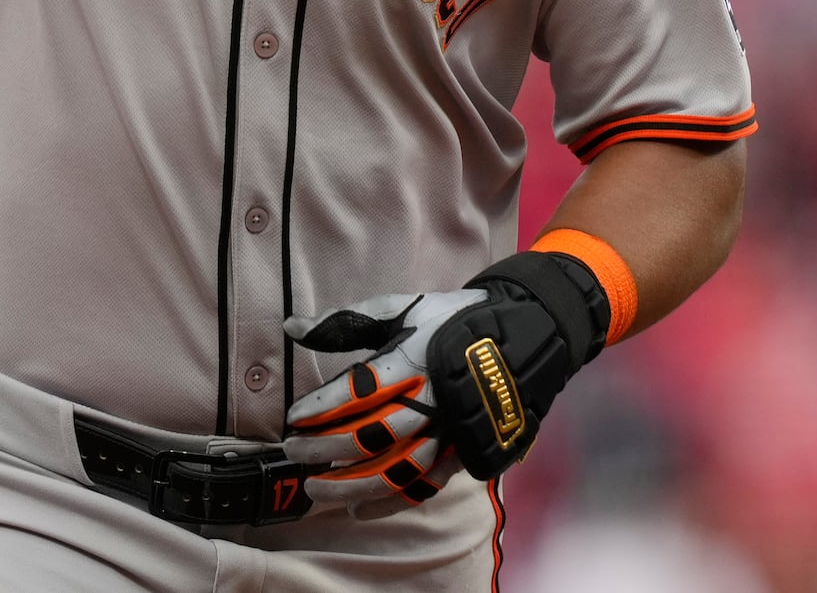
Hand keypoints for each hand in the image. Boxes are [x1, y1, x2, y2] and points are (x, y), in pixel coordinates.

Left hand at [282, 289, 479, 509]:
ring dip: (352, 485)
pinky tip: (359, 508)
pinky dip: (390, 502)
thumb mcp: (402, 308)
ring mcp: (451, 432)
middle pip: (372, 435)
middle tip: (294, 452)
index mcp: (414, 360)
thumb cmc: (452, 321)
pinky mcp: (465, 453)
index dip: (322, 407)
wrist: (525, 336)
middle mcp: (432, 400)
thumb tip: (291, 326)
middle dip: (326, 448)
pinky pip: (425, 486)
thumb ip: (346, 322)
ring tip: (317, 490)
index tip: (293, 418)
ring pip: (396, 470)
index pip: (359, 389)